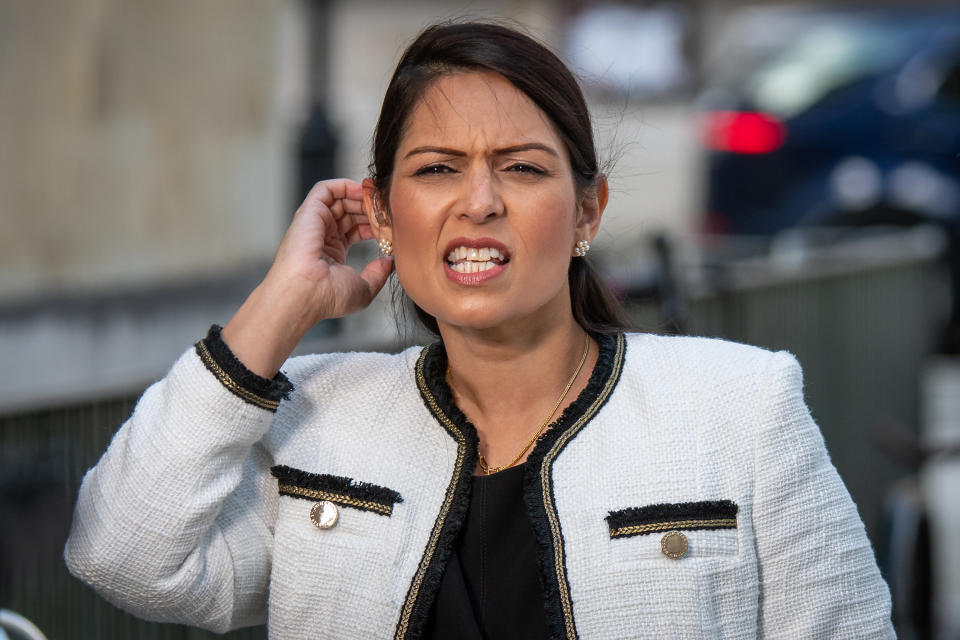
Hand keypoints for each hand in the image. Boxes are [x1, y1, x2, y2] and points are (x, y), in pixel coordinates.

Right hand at [266, 178, 393, 320]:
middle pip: (350, 212)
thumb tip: (389, 262)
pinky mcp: (309, 212)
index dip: (375, 224)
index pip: (356, 229)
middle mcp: (323, 236)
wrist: (305, 294)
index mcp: (332, 253)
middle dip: (370, 209)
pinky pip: (325, 189)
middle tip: (388, 210)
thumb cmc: (328, 297)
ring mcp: (315, 223)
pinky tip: (363, 191)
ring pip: (340, 199)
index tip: (392, 226)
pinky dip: (345, 185)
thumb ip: (378, 274)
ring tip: (379, 201)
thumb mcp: (364, 289)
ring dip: (362, 196)